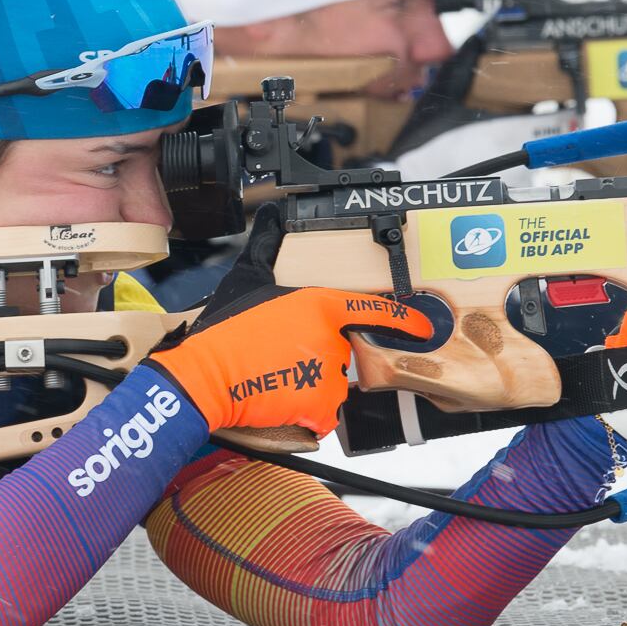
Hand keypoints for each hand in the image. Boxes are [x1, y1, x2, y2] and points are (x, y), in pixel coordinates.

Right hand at [144, 204, 439, 435]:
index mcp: (319, 306)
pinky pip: (320, 412)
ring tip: (271, 377)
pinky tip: (276, 399)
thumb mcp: (245, 278)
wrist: (205, 378)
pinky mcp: (320, 407)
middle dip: (314, 355)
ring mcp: (328, 375)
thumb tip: (271, 213)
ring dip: (306, 384)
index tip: (422, 326)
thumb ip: (265, 244)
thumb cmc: (223, 331)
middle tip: (276, 357)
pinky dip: (302, 412)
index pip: (371, 310)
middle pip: (338, 350)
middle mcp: (331, 340)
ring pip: (328, 383)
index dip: (402, 319)